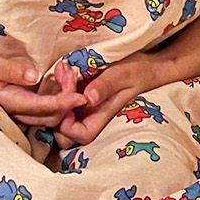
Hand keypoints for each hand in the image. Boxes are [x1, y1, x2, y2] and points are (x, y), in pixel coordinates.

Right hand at [0, 46, 86, 129]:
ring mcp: (16, 109)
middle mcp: (13, 110)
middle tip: (70, 69)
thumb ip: (9, 70)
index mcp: (6, 101)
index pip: (41, 107)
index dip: (63, 103)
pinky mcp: (18, 102)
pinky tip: (57, 74)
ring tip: (65, 68)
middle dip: (67, 96)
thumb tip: (35, 75)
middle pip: (50, 115)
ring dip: (62, 94)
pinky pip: (43, 105)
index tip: (81, 97)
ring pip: (48, 112)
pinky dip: (55, 92)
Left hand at [51, 53, 171, 150]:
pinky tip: (64, 69)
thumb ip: (106, 86)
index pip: (80, 135)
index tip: (69, 98)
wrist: (144, 64)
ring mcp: (83, 109)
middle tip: (63, 80)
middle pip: (63, 133)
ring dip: (55, 96)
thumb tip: (89, 98)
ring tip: (64, 71)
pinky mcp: (78, 97)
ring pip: (58, 117)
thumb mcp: (123, 74)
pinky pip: (60, 100)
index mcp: (102, 118)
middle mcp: (90, 118)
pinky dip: (57, 87)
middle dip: (56, 109)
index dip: (67, 123)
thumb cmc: (137, 70)